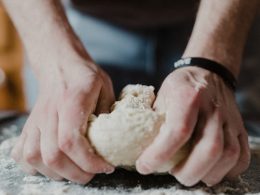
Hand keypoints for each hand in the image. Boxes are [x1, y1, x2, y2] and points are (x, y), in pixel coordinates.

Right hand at [11, 59, 114, 183]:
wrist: (59, 65)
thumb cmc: (84, 76)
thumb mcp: (105, 87)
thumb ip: (109, 112)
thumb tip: (111, 140)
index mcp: (71, 101)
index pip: (70, 141)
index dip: (88, 161)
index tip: (105, 166)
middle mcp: (49, 113)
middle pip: (52, 156)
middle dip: (76, 173)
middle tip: (93, 173)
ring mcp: (35, 120)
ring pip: (34, 158)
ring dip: (57, 173)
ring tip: (75, 170)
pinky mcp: (28, 125)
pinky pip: (21, 153)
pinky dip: (35, 166)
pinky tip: (52, 163)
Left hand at [136, 67, 249, 185]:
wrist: (208, 73)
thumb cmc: (181, 86)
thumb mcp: (161, 96)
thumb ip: (154, 119)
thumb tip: (140, 146)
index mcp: (188, 96)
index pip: (178, 130)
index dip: (160, 153)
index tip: (144, 166)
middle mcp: (212, 108)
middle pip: (209, 148)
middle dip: (189, 171)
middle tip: (174, 175)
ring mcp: (229, 118)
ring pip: (228, 154)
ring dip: (208, 173)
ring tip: (190, 174)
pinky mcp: (239, 127)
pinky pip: (241, 155)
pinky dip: (228, 170)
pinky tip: (211, 171)